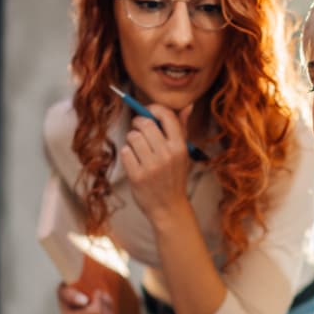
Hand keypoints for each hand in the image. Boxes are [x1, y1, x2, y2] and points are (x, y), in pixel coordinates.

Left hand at [119, 103, 194, 222]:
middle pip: (145, 123)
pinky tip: (133, 161)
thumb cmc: (175, 177)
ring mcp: (151, 166)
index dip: (153, 109)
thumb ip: (183, 128)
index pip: (166, 116)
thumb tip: (188, 106)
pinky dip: (127, 154)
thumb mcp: (183, 154)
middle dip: (138, 124)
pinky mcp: (137, 176)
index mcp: (180, 146)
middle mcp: (167, 155)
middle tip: (138, 130)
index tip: (148, 112)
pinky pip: (125, 152)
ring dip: (131, 139)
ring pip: (132, 136)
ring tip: (136, 148)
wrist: (169, 208)